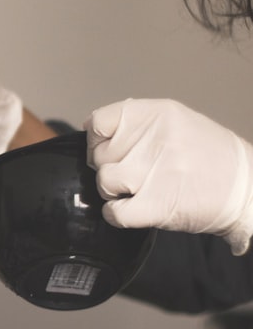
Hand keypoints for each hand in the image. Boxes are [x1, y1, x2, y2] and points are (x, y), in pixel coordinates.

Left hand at [85, 98, 252, 254]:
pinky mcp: (158, 204)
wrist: (248, 187)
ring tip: (138, 190)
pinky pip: (114, 212)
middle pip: (99, 156)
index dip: (96, 140)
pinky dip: (116, 214)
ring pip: (104, 182)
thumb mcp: (177, 124)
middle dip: (110, 167)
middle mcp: (154, 139)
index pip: (99, 121)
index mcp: (158, 114)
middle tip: (134, 173)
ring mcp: (155, 171)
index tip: (109, 149)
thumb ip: (137, 124)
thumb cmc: (209, 157)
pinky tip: (132, 209)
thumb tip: (91, 127)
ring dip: (114, 191)